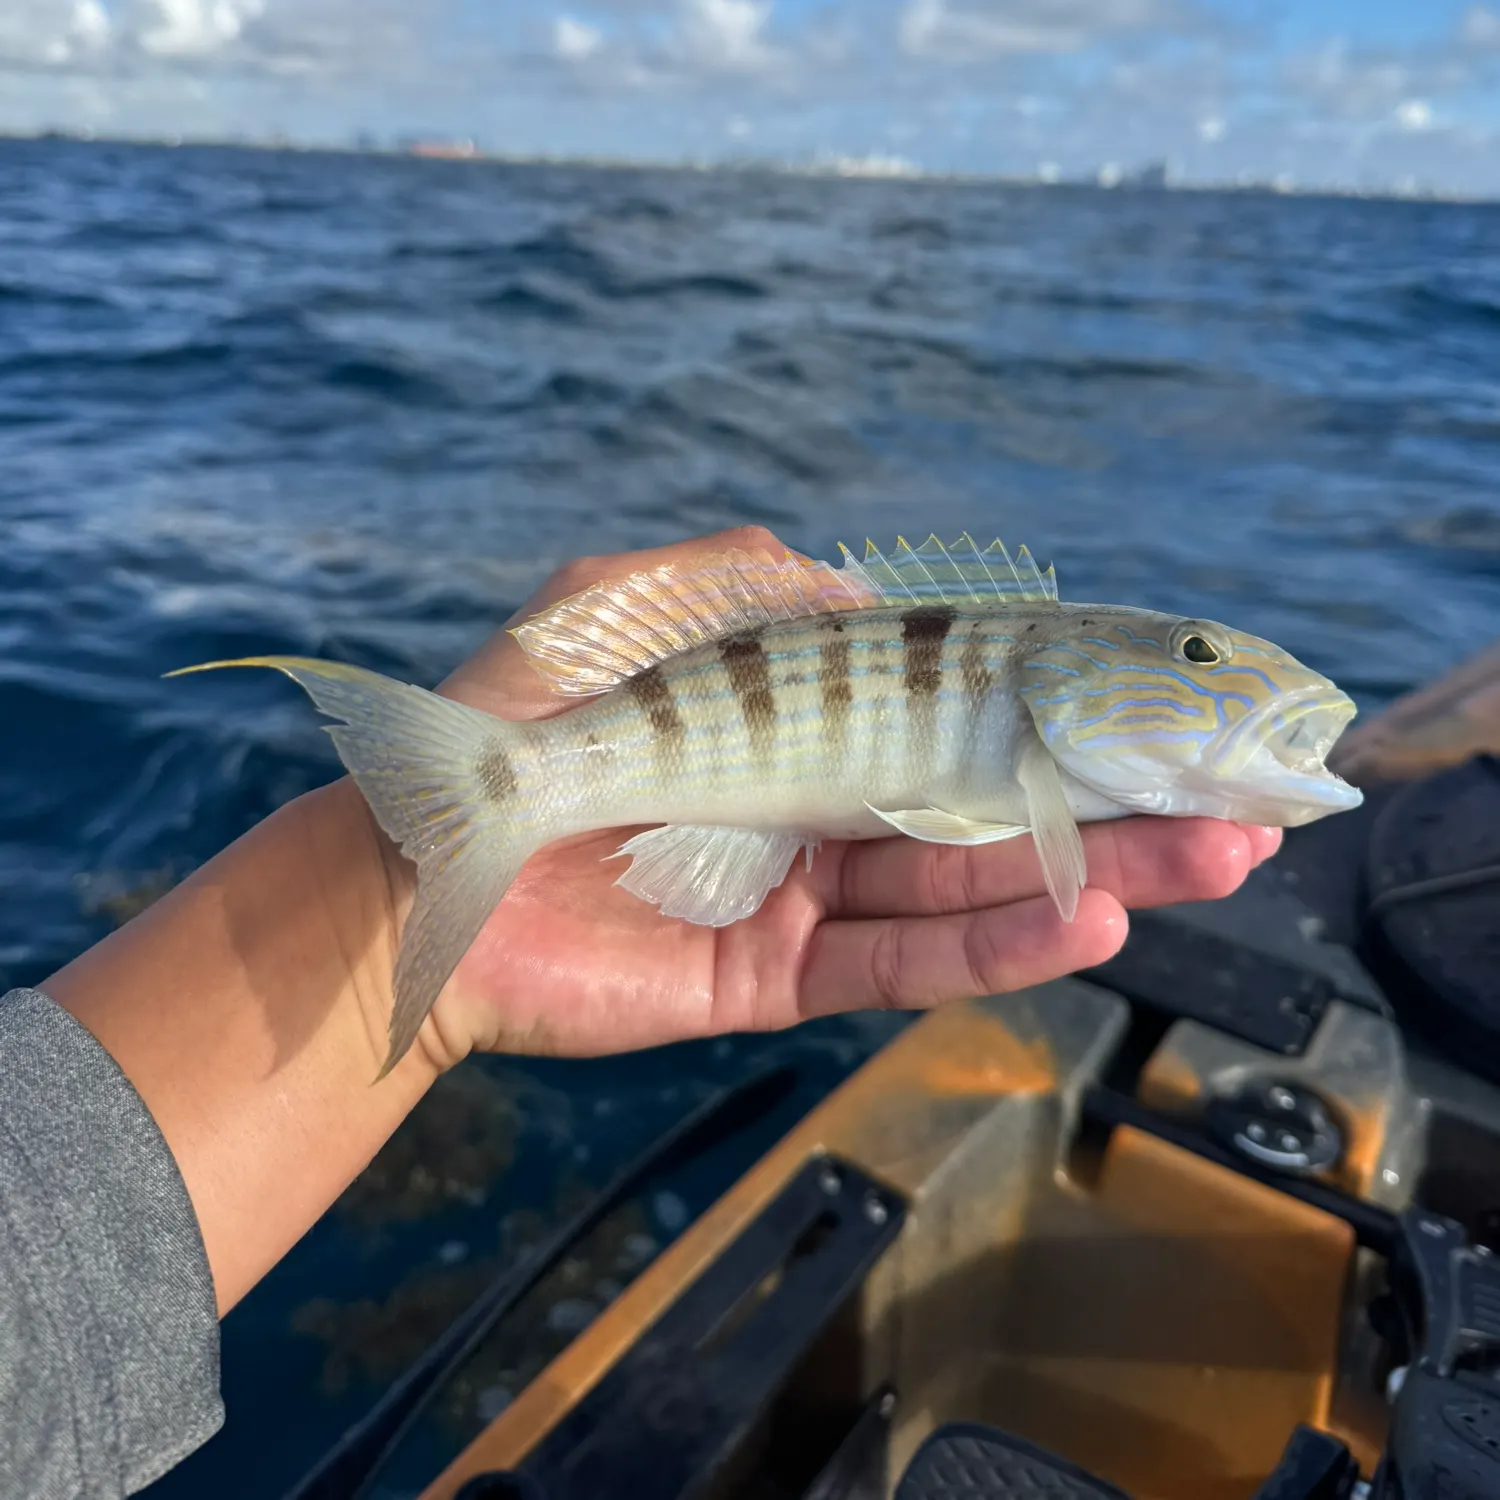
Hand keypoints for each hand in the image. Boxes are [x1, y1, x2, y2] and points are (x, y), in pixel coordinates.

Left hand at [380, 527, 1280, 1066]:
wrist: (421, 866)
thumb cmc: (514, 721)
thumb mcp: (627, 604)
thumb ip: (748, 577)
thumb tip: (872, 591)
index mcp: (799, 715)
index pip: (957, 711)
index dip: (1060, 709)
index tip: (1165, 705)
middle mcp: (821, 803)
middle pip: (992, 806)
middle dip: (1116, 804)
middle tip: (1243, 804)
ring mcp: (807, 891)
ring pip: (970, 888)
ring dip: (1093, 873)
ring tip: (1211, 857)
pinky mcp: (777, 972)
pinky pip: (901, 962)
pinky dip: (992, 944)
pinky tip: (1085, 915)